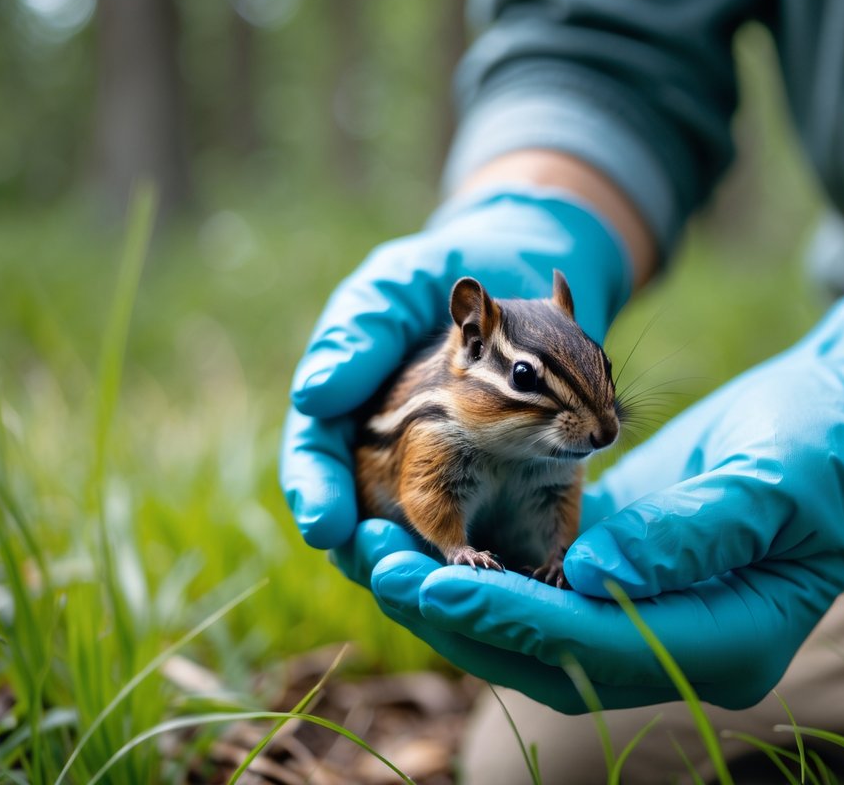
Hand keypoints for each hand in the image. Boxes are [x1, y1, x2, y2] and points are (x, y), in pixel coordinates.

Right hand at [279, 188, 630, 549]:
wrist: (528, 267)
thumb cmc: (446, 274)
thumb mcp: (395, 285)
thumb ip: (358, 332)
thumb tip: (314, 395)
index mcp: (348, 409)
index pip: (316, 460)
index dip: (316, 494)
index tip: (324, 525)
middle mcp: (386, 455)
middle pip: (361, 520)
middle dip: (372, 552)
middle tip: (387, 565)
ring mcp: (442, 477)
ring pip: (422, 543)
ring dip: (433, 570)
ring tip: (454, 576)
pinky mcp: (500, 488)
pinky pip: (491, 536)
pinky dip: (500, 559)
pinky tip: (517, 570)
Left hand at [338, 292, 843, 711]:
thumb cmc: (838, 449)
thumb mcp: (779, 479)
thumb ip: (694, 532)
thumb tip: (596, 573)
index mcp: (727, 645)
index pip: (598, 644)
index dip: (511, 616)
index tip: (432, 583)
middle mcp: (678, 648)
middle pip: (546, 651)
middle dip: (455, 610)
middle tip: (372, 561)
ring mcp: (650, 614)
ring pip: (530, 624)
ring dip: (451, 590)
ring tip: (374, 547)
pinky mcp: (626, 573)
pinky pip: (539, 582)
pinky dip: (480, 562)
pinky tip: (425, 529)